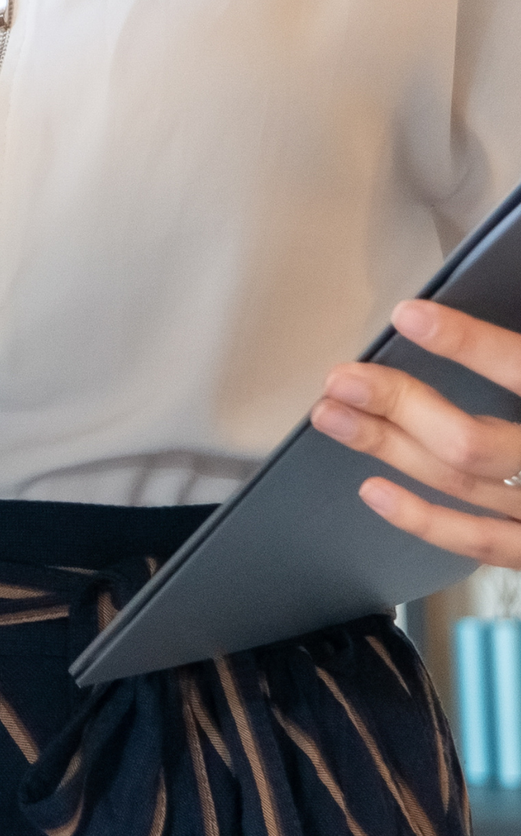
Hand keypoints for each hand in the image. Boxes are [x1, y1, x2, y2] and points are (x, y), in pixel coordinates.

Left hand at [312, 299, 520, 566]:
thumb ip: (519, 358)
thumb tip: (490, 290)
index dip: (468, 345)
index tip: (408, 316)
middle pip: (475, 444)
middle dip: (401, 406)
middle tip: (345, 378)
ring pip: (464, 487)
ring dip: (389, 450)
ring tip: (334, 415)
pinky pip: (485, 545)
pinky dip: (424, 522)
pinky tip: (374, 490)